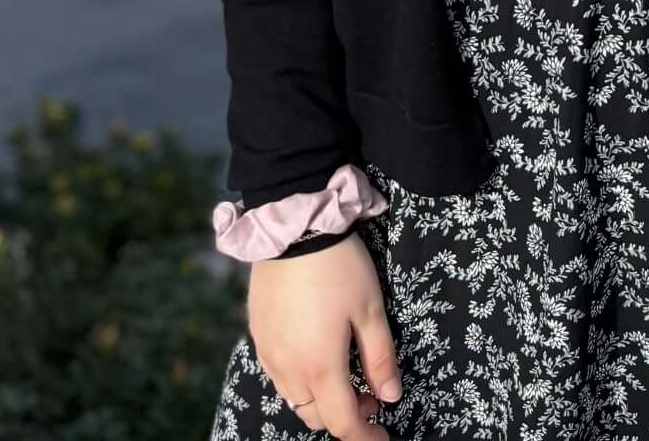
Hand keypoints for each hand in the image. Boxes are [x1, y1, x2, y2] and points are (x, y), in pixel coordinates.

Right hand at [249, 234, 400, 434]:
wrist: (292, 228)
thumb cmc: (339, 268)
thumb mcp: (371, 310)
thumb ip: (381, 358)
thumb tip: (390, 396)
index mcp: (320, 367)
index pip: (342, 422)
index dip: (365, 436)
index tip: (383, 436)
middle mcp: (288, 369)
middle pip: (315, 416)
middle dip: (344, 415)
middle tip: (370, 394)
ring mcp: (268, 354)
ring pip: (294, 399)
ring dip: (321, 399)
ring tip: (346, 373)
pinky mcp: (258, 337)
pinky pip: (279, 376)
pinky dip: (301, 380)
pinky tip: (317, 354)